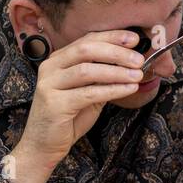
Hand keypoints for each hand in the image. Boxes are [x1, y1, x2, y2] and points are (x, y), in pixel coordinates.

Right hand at [8, 30, 144, 182]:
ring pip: (87, 70)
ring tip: (138, 75)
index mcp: (58, 60)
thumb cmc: (68, 118)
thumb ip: (103, 78)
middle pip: (86, 49)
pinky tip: (129, 89)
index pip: (86, 40)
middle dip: (116, 52)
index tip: (135, 38)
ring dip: (116, 71)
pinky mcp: (54, 103)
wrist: (44, 146)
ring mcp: (49, 84)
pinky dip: (112, 89)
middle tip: (139, 59)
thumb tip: (132, 64)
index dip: (111, 37)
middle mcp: (50, 67)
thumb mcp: (89, 93)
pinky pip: (88, 93)